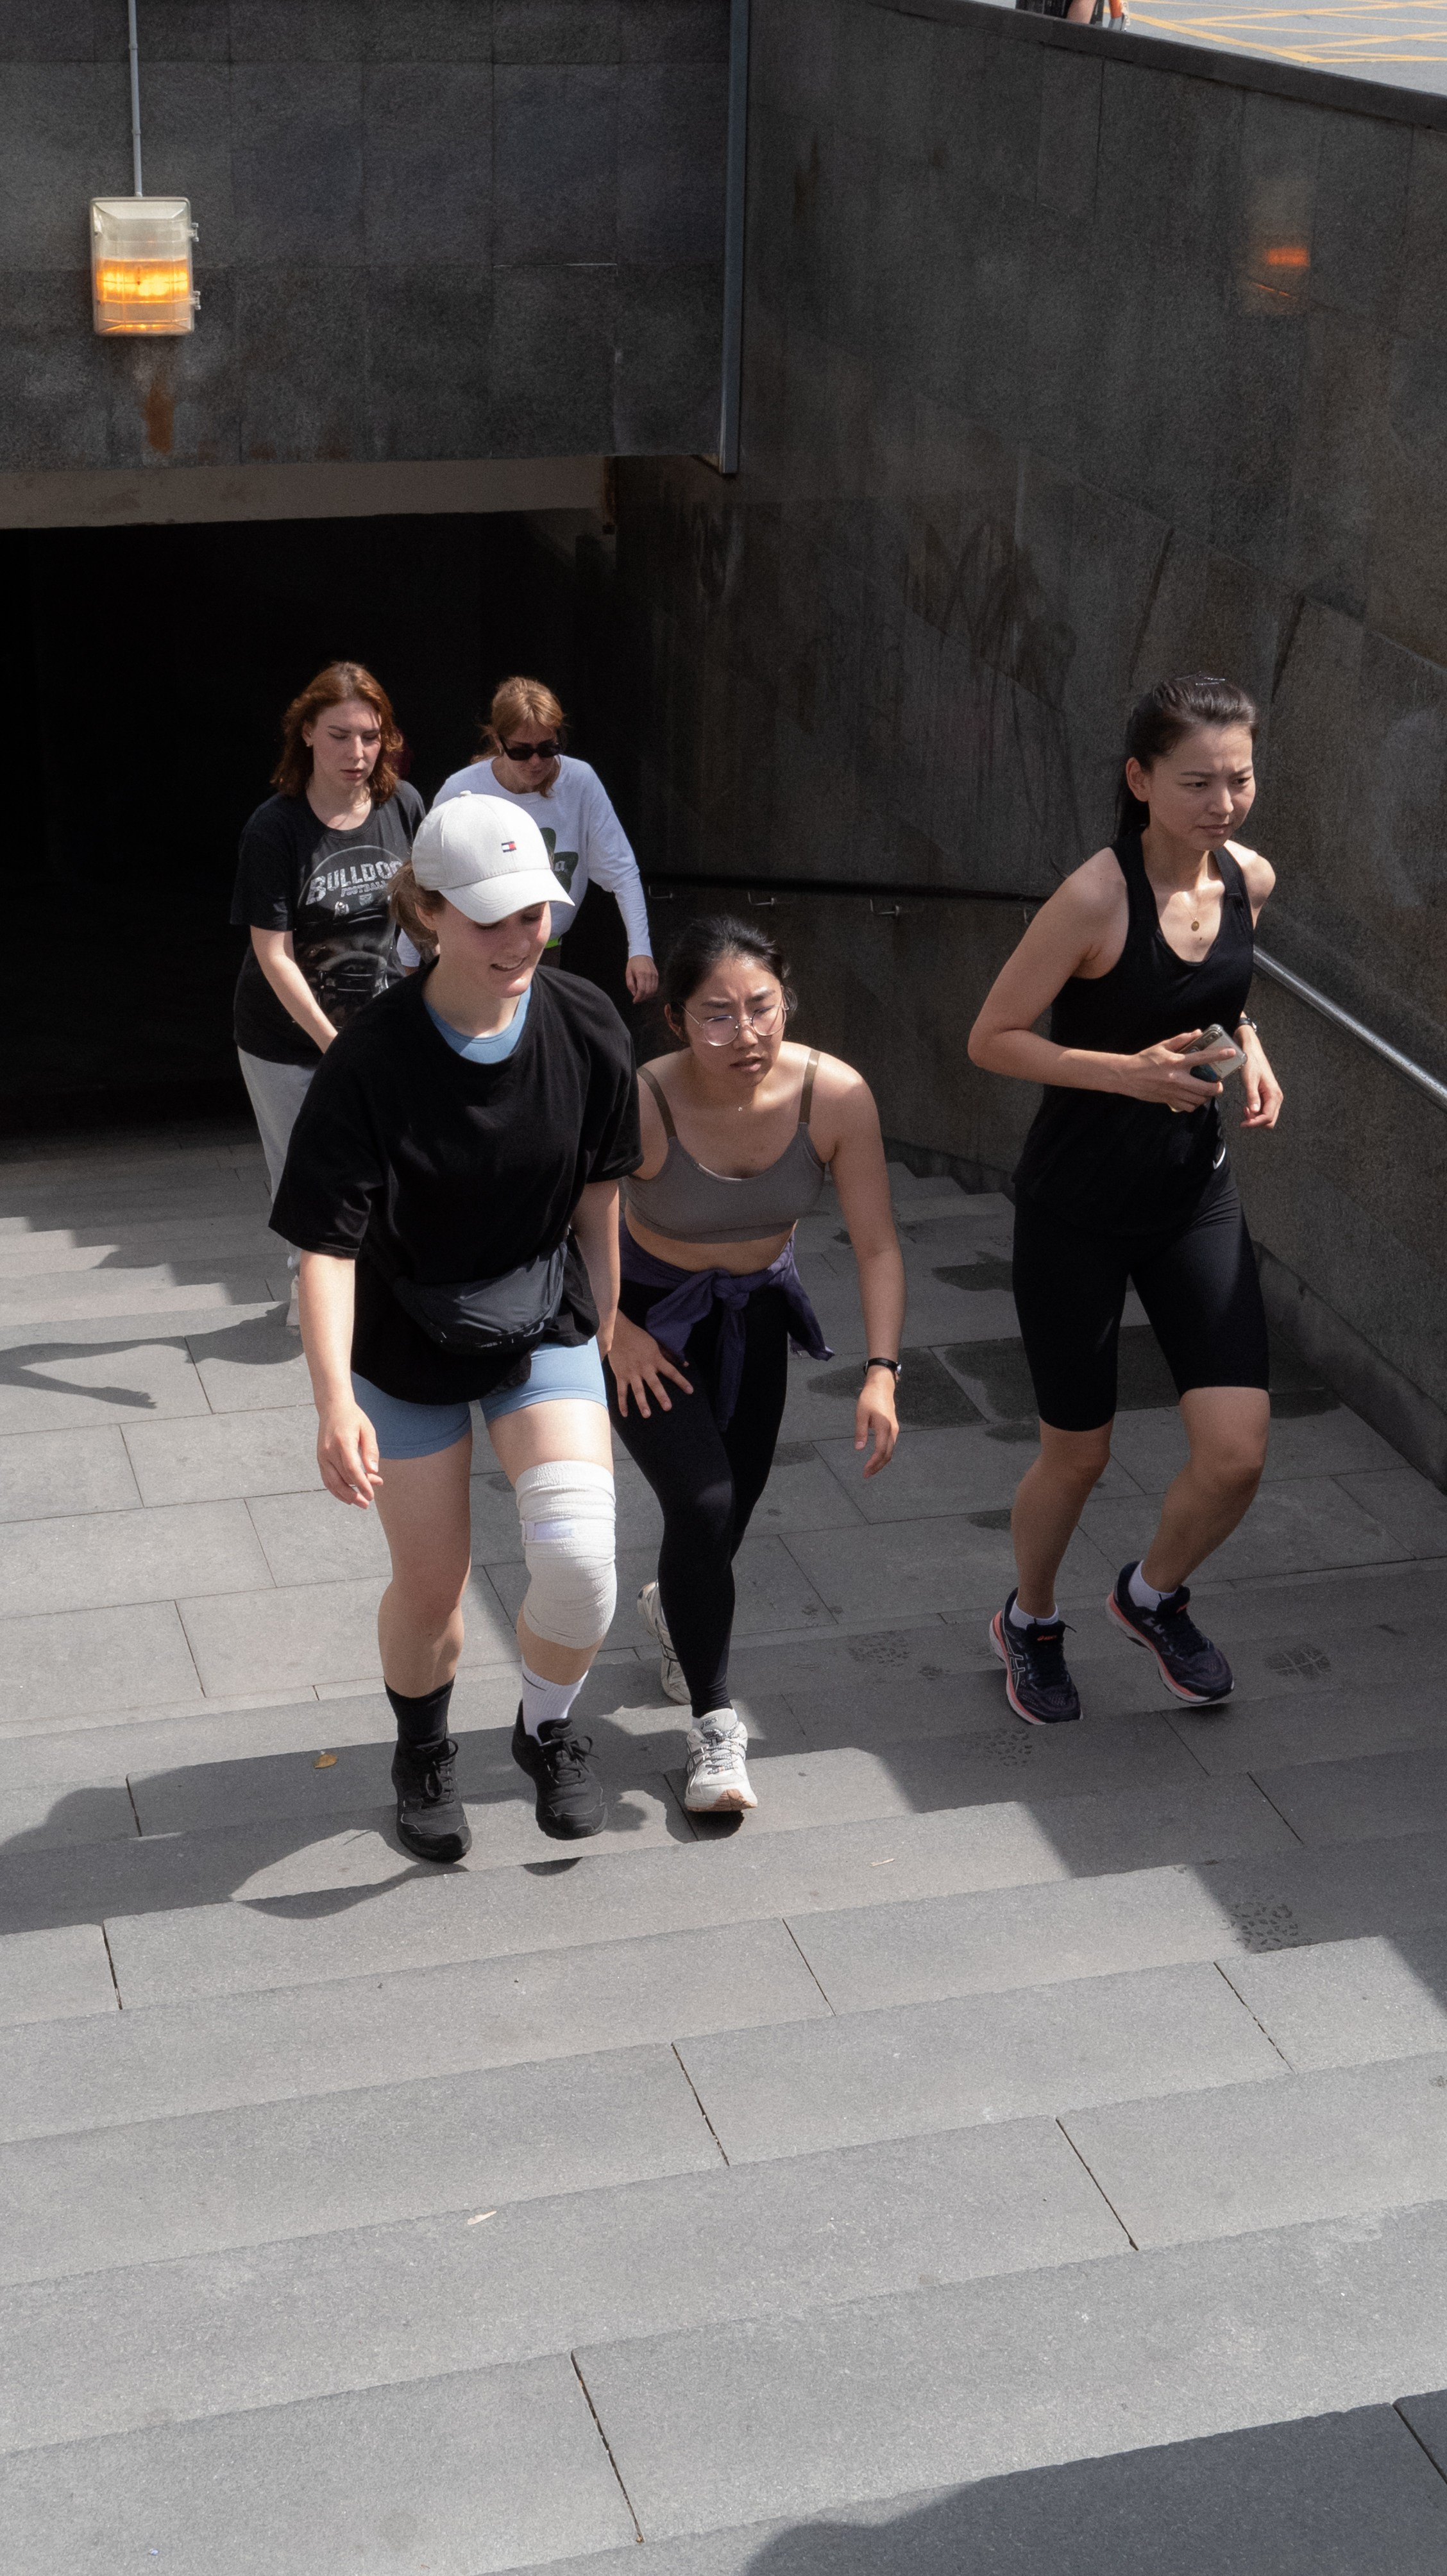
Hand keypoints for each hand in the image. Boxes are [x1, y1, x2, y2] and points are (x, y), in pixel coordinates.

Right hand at [317, 1401, 382, 1506]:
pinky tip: (347, 1497)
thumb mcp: (367, 1430)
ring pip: (332, 1483)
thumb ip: (371, 1450)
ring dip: (346, 1496)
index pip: (352, 1469)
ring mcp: (322, 1456)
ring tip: (360, 1503)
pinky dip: (336, 1491)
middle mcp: (329, 1451)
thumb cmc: (354, 1418)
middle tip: (369, 1502)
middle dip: (356, 1492)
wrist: (333, 1408)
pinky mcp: (320, 1459)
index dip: (362, 1485)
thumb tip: (374, 1471)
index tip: (372, 1495)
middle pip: (342, 1478)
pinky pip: (327, 1480)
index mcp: (342, 1442)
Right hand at [607, 1310, 692, 1418]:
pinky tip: (625, 1414)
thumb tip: (685, 1364)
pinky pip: (621, 1391)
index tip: (690, 1391)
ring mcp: (632, 1373)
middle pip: (655, 1384)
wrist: (618, 1332)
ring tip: (647, 1415)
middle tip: (668, 1408)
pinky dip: (622, 1403)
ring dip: (642, 1403)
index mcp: (655, 1359)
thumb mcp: (656, 1344)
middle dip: (661, 1396)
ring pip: (638, 1390)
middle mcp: (644, 1368)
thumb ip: (670, 1355)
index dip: (681, 1381)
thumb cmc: (639, 1338)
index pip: (671, 1372)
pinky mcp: (620, 1375)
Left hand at [625, 956, 658, 1003]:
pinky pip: (656, 987)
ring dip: (647, 996)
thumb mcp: (628, 973)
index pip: (641, 990)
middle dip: (642, 998)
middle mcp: (649, 975)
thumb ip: (630, 984)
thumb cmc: (633, 964)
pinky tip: (646, 992)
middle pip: (648, 992)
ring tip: (641, 996)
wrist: (641, 953)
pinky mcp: (657, 975)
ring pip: (653, 990)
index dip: (638, 997)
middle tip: (637, 1000)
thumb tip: (634, 994)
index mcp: (640, 974)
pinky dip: (651, 992)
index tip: (635, 1001)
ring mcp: (654, 975)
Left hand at [855, 1368, 898, 1477]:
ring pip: (890, 1451)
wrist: (882, 1386)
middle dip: (877, 1466)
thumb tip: (859, 1448)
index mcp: (884, 1427)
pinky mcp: (894, 1428)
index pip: (880, 1451)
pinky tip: (876, 1457)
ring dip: (881, 1462)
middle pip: (888, 1454)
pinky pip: (890, 1445)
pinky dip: (884, 1454)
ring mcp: (895, 1429)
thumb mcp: (861, 1413)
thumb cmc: (869, 1398)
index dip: (873, 1463)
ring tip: (870, 1469)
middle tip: (866, 1474)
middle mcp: (892, 1430)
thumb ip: (860, 1431)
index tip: (864, 1471)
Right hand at [1116, 1030, 1234, 1113]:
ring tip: (1206, 1090)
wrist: (1127, 1076)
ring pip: (1199, 1099)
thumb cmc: (1144, 1060)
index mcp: (1177, 1062)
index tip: (1231, 1053)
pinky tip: (1193, 1098)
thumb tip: (1197, 1033)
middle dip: (1217, 1087)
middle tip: (1218, 1084)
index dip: (1219, 1055)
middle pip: (1207, 1088)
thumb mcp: (1162, 1046)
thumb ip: (1181, 1040)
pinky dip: (1194, 1104)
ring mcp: (1174, 1092)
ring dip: (1206, 1096)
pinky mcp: (1169, 1101)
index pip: (1203, 1058)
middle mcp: (1178, 1079)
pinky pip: (1188, 1107)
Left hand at [1239, 1034, 1283, 1129]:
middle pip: (1270, 1120)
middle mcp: (1276, 1097)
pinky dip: (1255, 1113)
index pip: (1268, 1117)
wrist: (1252, 1052)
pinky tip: (1247, 1107)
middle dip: (1256, 1122)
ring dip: (1255, 1118)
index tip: (1243, 1124)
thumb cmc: (1251, 1064)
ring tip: (1244, 1110)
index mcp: (1274, 1094)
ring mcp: (1273, 1097)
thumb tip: (1255, 1112)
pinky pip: (1264, 1110)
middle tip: (1243, 1116)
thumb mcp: (1250, 1080)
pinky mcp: (1268, 1096)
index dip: (1255, 1123)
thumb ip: (1252, 1096)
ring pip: (1267, 1117)